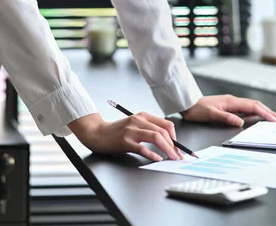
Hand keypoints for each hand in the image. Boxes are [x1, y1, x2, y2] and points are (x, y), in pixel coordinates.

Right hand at [68, 112, 183, 161]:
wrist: (97, 133)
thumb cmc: (117, 131)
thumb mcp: (134, 125)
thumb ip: (148, 129)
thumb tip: (168, 142)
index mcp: (142, 116)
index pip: (166, 124)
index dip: (176, 137)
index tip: (178, 148)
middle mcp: (138, 120)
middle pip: (163, 131)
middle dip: (174, 145)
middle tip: (177, 157)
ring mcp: (131, 130)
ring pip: (156, 137)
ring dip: (167, 149)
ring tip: (172, 158)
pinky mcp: (125, 140)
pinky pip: (142, 147)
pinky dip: (152, 154)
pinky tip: (157, 159)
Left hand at [181, 95, 275, 126]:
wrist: (187, 103)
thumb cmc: (197, 108)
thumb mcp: (211, 114)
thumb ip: (226, 117)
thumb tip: (241, 122)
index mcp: (231, 101)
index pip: (252, 107)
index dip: (265, 113)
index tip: (274, 120)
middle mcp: (232, 101)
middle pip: (254, 105)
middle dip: (268, 111)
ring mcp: (230, 103)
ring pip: (251, 106)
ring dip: (262, 111)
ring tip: (272, 118)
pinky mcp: (228, 106)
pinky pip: (245, 108)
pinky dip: (254, 112)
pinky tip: (256, 116)